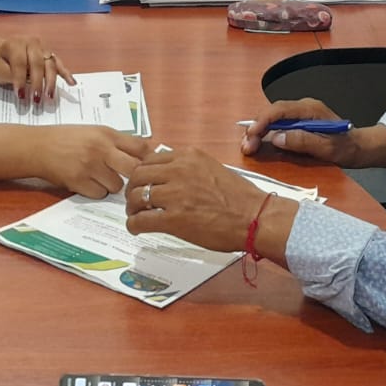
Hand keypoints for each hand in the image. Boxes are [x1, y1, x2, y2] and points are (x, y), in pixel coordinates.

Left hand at [0, 34, 75, 103]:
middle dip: (38, 82)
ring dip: (51, 81)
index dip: (20, 79)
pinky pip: (59, 64)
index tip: (21, 95)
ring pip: (50, 64)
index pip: (20, 62)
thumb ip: (10, 75)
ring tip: (50, 96)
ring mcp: (42, 47)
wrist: (1, 52)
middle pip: (38, 63)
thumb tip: (25, 86)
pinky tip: (72, 83)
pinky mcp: (49, 54)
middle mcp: (31, 42)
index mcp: (15, 44)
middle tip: (36, 99)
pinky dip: (66, 74)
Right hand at [41, 127, 154, 198]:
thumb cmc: (67, 138)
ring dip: (112, 185)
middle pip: (134, 169)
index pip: (141, 147)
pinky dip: (96, 191)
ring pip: (117, 186)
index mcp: (107, 134)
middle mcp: (101, 149)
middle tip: (129, 179)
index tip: (145, 165)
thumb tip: (144, 155)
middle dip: (134, 177)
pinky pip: (99, 194)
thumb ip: (117, 142)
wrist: (38, 146)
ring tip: (100, 177)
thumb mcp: (94, 131)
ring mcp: (89, 166)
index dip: (147, 159)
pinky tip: (88, 182)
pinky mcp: (78, 182)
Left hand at [122, 148, 274, 252]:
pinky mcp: (174, 219)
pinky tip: (136, 228)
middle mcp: (179, 171)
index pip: (150, 159)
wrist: (254, 218)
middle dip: (132, 188)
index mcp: (188, 157)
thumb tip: (169, 174)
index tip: (142, 182)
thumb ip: (188, 168)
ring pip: (136, 196)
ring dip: (131, 207)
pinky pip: (141, 220)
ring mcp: (175, 195)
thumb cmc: (239, 197)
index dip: (142, 172)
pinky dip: (133, 225)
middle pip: (138, 175)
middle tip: (133, 199)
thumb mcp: (211, 168)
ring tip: (135, 214)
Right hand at [240, 97, 367, 164]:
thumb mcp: (327, 148)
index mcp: (310, 109)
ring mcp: (300, 114)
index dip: (262, 121)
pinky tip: (259, 142)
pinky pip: (278, 123)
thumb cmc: (346, 148)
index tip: (251, 135)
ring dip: (259, 131)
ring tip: (249, 146)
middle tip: (246, 146)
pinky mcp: (298, 122)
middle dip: (256, 128)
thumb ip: (303, 141)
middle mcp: (303, 107)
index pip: (280, 109)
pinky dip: (266, 133)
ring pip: (273, 118)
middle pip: (273, 112)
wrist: (359, 147)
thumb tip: (277, 137)